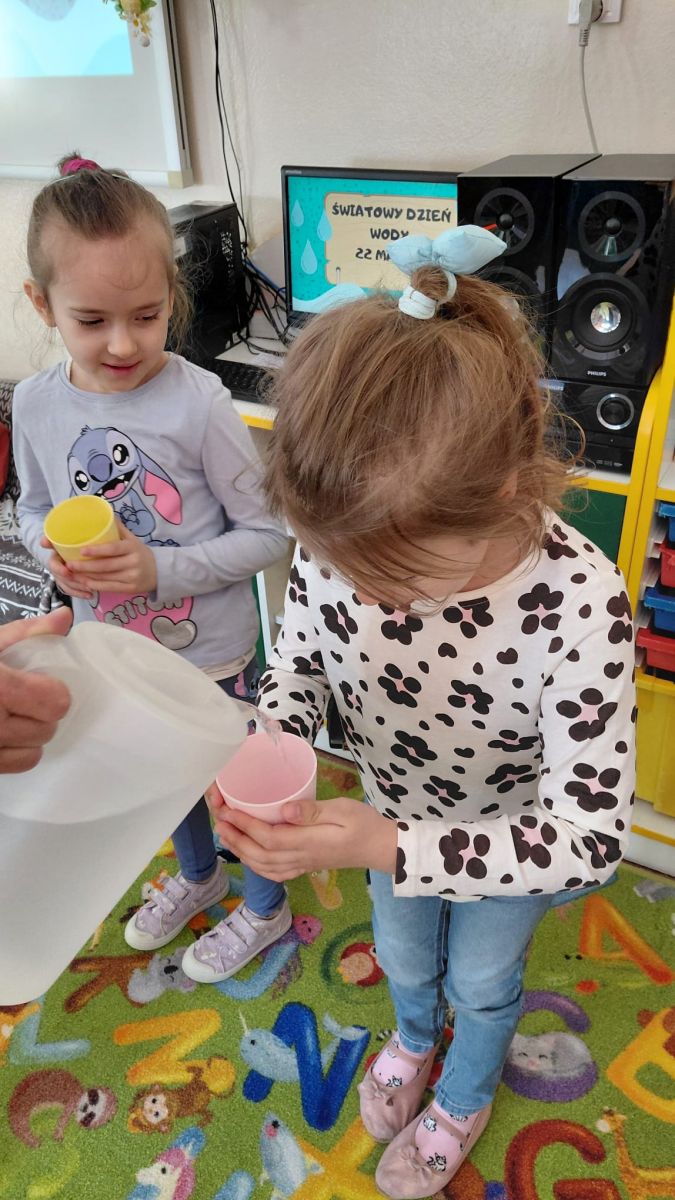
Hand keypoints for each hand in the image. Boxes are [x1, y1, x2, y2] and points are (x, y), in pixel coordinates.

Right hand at [0, 608, 71, 771]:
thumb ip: (25, 632)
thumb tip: (63, 617)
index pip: (56, 703)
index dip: (53, 691)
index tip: (41, 683)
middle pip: (48, 728)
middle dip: (41, 713)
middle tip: (21, 698)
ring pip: (35, 751)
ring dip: (29, 735)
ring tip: (9, 715)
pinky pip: (17, 764)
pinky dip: (14, 752)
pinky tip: (1, 734)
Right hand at [41, 537, 94, 599]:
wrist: (70, 549)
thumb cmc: (68, 543)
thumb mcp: (62, 539)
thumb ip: (52, 539)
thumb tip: (43, 542)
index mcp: (54, 558)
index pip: (53, 565)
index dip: (59, 569)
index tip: (67, 572)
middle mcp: (57, 570)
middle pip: (62, 578)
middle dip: (73, 581)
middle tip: (86, 582)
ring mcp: (62, 578)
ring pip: (68, 586)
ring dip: (78, 588)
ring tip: (91, 589)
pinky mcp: (68, 584)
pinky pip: (72, 591)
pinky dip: (80, 594)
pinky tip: (90, 595)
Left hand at [68, 521, 157, 593]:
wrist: (160, 571)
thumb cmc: (140, 552)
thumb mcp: (132, 538)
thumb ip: (118, 528)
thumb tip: (103, 512)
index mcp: (132, 547)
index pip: (113, 549)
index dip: (97, 550)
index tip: (81, 550)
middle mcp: (132, 562)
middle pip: (106, 566)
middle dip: (85, 566)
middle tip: (69, 564)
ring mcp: (131, 577)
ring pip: (105, 578)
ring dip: (86, 577)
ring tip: (71, 573)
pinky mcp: (130, 589)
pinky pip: (109, 588)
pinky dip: (95, 586)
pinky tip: (84, 582)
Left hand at [207, 790, 398, 880]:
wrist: (381, 848)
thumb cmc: (364, 824)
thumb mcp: (343, 810)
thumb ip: (314, 811)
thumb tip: (285, 809)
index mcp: (308, 843)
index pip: (268, 837)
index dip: (244, 825)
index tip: (227, 810)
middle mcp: (300, 859)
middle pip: (258, 854)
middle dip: (234, 837)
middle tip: (218, 818)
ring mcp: (301, 866)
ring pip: (262, 865)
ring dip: (240, 850)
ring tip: (224, 833)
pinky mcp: (304, 867)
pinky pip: (273, 872)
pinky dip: (254, 864)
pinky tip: (247, 854)